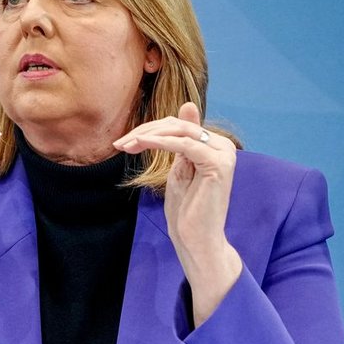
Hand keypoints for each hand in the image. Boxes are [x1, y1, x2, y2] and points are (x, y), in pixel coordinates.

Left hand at [114, 102, 242, 323]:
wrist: (197, 239)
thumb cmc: (187, 209)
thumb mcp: (179, 169)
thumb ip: (180, 141)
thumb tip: (188, 105)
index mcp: (215, 145)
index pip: (178, 126)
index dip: (149, 130)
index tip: (123, 142)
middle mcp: (224, 145)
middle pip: (177, 125)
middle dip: (144, 131)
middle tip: (120, 144)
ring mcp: (223, 154)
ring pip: (179, 131)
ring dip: (147, 136)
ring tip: (125, 146)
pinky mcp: (218, 164)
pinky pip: (184, 144)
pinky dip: (160, 142)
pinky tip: (140, 145)